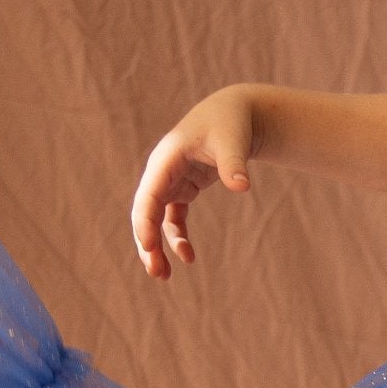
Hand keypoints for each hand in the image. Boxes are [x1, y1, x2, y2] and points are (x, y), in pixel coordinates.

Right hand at [131, 87, 259, 276]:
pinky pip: (173, 219)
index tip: (150, 248)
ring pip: (155, 220)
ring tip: (165, 275)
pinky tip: (189, 257)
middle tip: (157, 272)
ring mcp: (171, 182)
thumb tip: (241, 186)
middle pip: (145, 213)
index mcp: (166, 160)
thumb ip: (234, 162)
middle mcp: (162, 173)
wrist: (236, 113)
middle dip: (147, 243)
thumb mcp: (233, 139)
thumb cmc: (231, 122)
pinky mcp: (183, 188)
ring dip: (158, 247)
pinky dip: (177, 238)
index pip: (148, 197)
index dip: (145, 223)